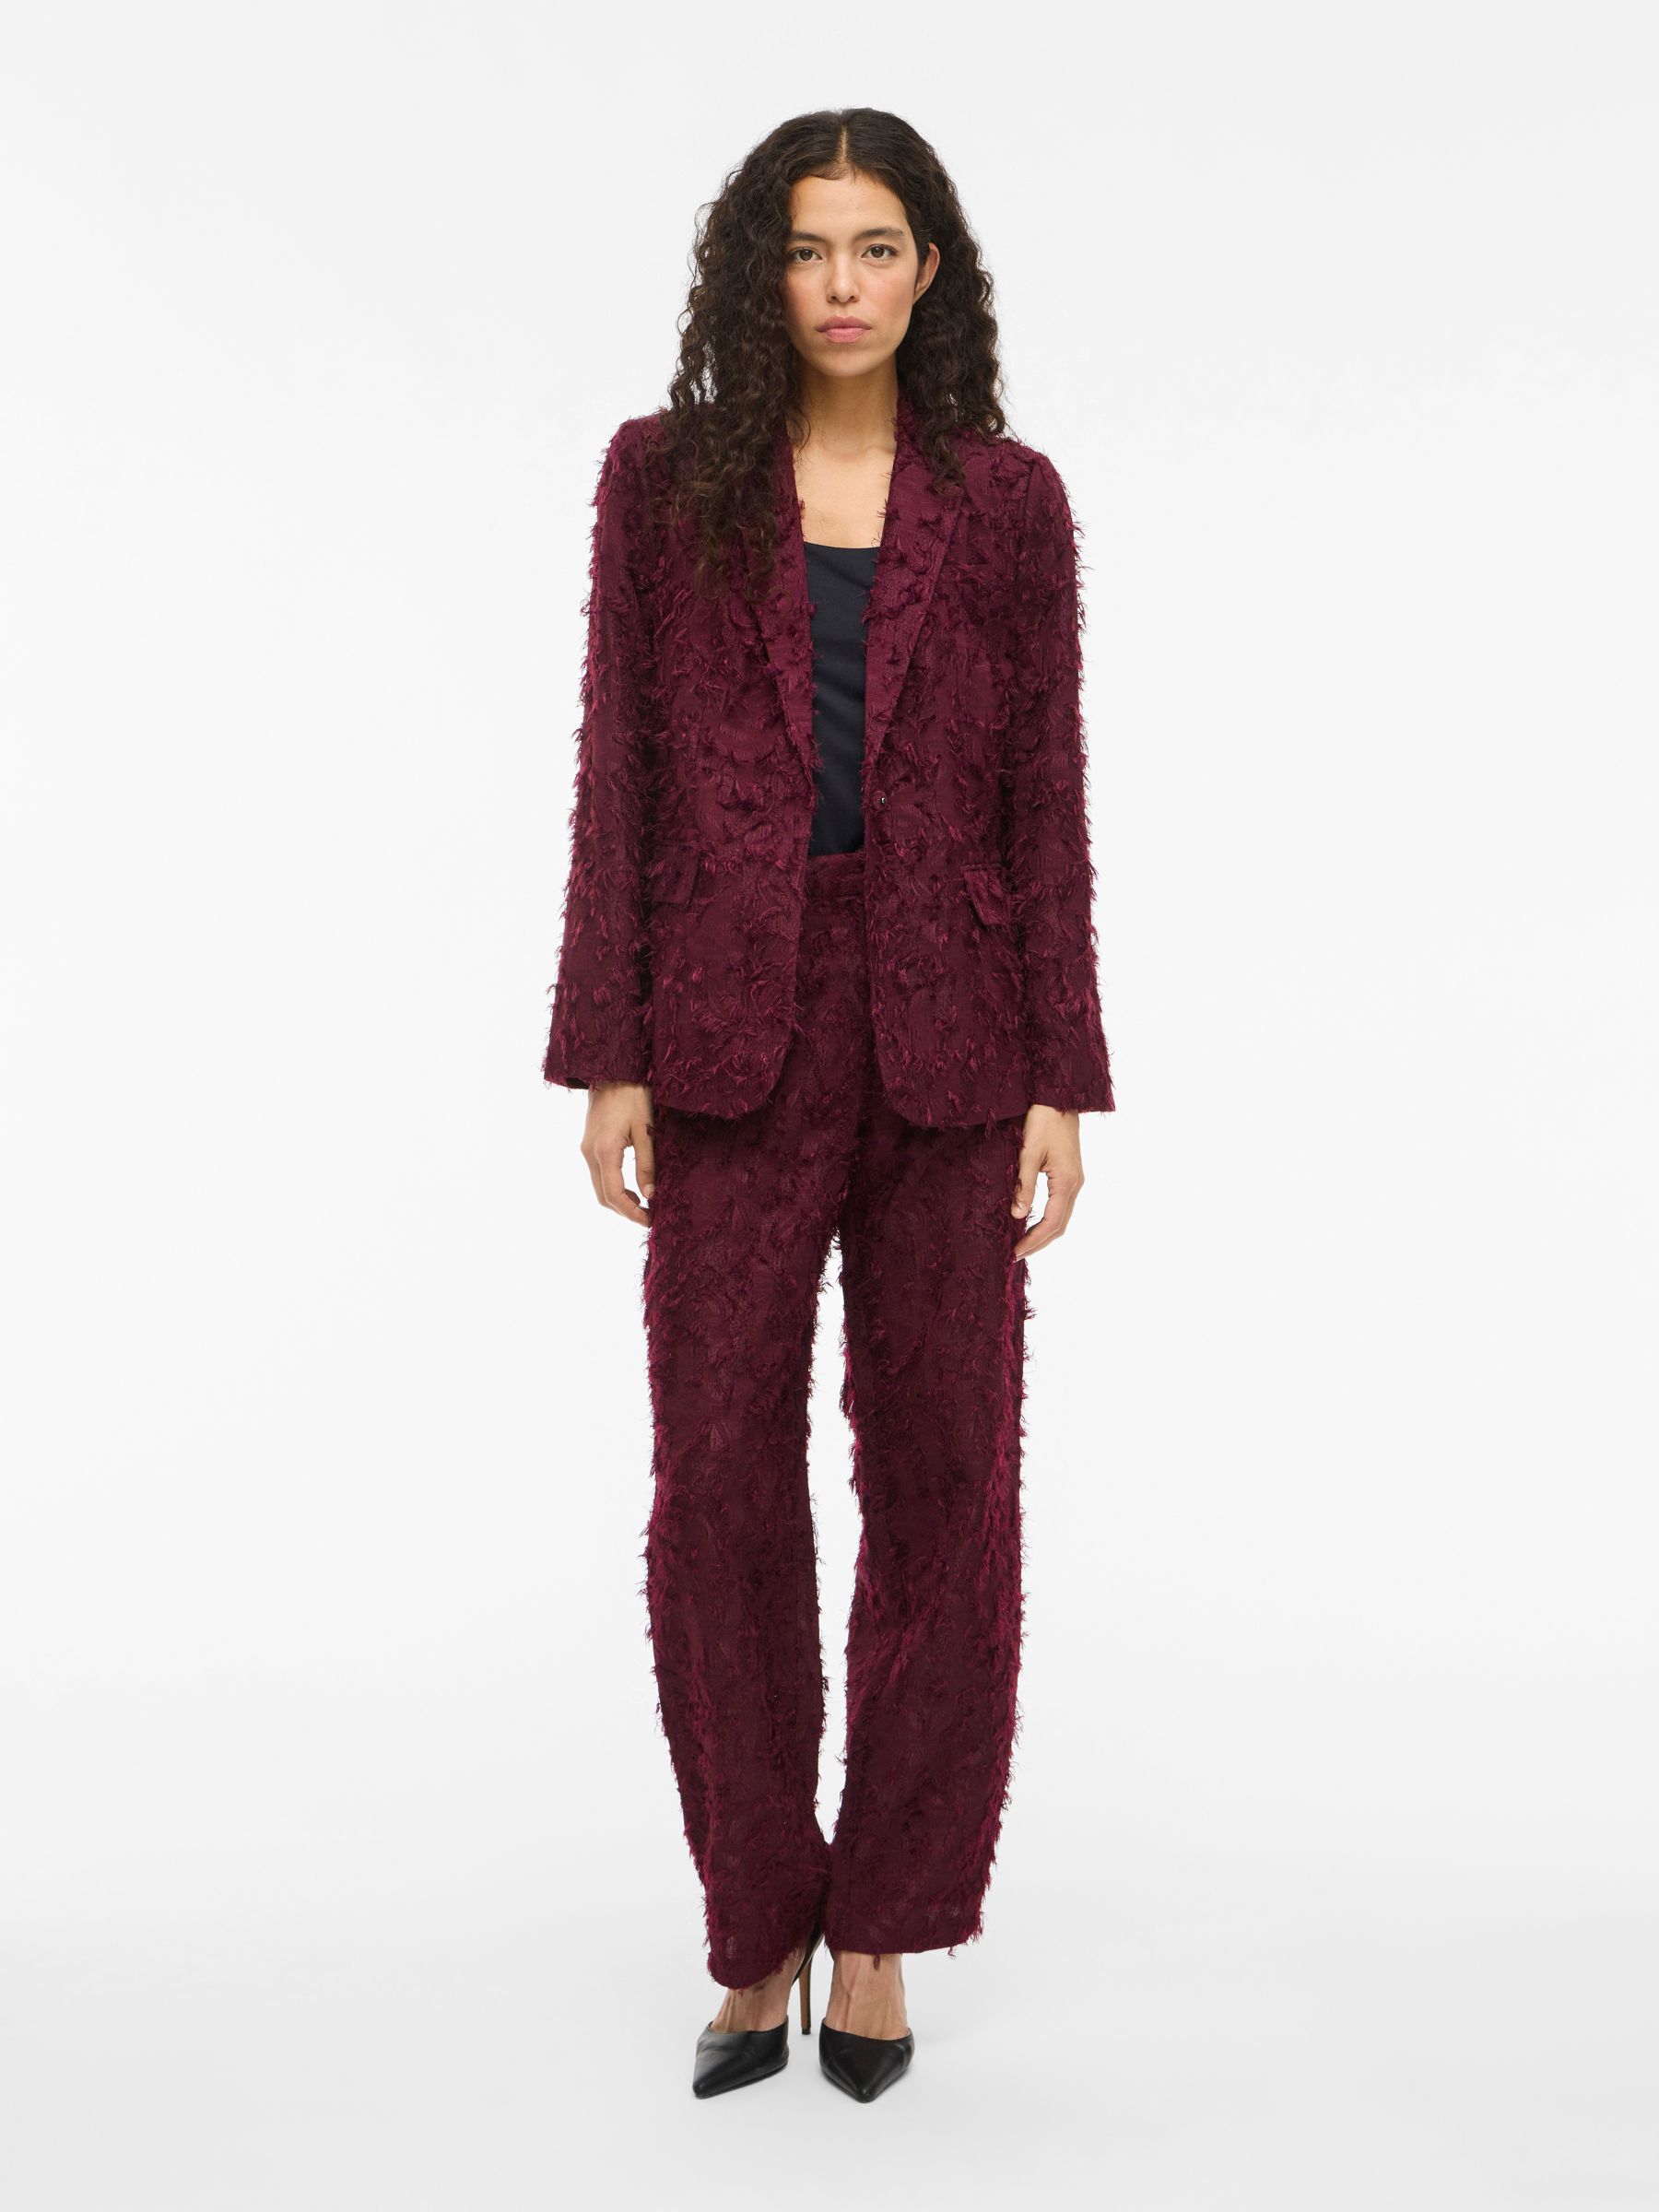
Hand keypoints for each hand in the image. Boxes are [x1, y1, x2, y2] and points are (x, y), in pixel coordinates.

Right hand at [580, 1081, 655, 1225]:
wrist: (611, 1069)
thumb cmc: (633, 1095)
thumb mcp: (646, 1129)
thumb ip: (647, 1163)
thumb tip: (650, 1195)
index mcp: (605, 1151)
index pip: (614, 1195)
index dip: (632, 1213)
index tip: (650, 1221)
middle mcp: (590, 1153)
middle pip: (603, 1196)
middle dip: (625, 1211)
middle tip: (649, 1216)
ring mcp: (586, 1149)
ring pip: (599, 1187)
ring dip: (619, 1200)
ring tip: (644, 1204)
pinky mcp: (589, 1144)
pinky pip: (599, 1174)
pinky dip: (614, 1186)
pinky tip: (632, 1186)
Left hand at [1010, 1104, 1083, 1259]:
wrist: (1059, 1099)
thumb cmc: (1043, 1122)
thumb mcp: (1029, 1153)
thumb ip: (1024, 1185)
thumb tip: (1018, 1215)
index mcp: (1066, 1182)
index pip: (1051, 1222)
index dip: (1034, 1240)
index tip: (1015, 1252)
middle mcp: (1075, 1185)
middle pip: (1060, 1225)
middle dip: (1039, 1242)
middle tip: (1016, 1254)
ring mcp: (1074, 1180)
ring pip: (1061, 1216)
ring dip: (1044, 1232)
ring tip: (1023, 1242)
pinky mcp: (1070, 1174)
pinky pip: (1061, 1205)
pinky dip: (1047, 1218)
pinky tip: (1032, 1219)